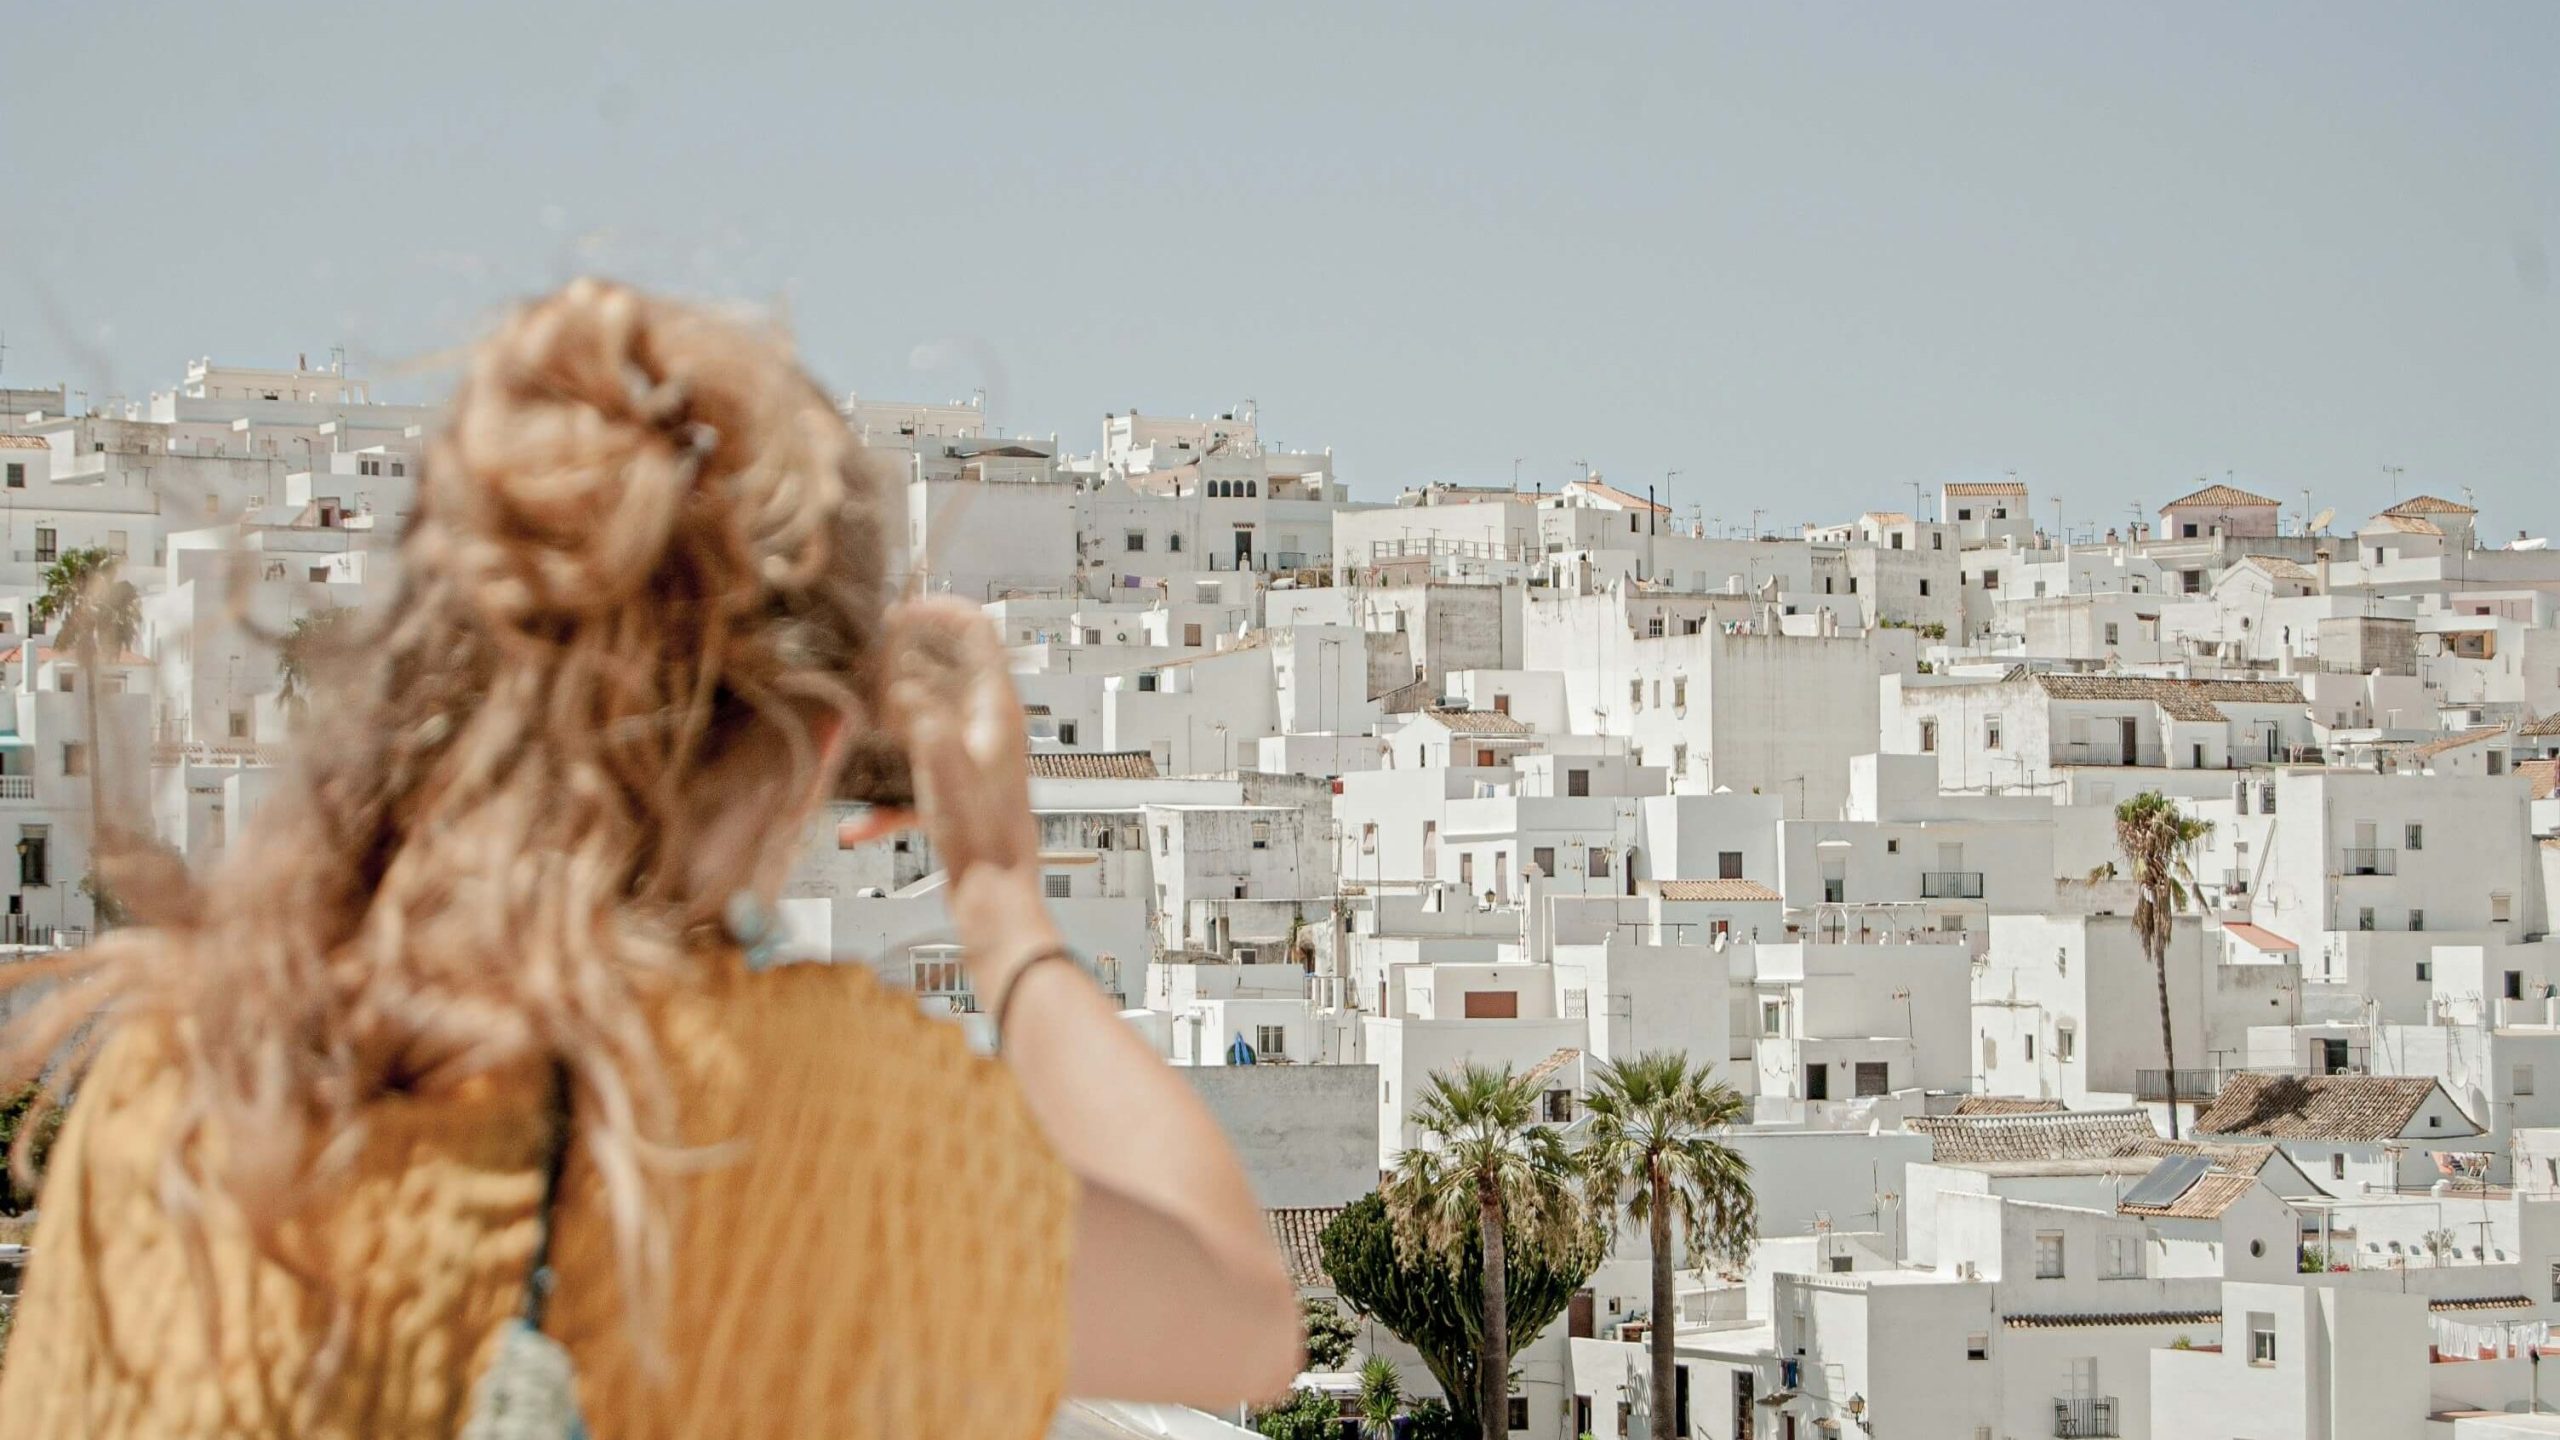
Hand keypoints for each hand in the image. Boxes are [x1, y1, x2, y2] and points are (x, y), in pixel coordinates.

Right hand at [879, 599, 1058, 983]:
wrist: (997, 900)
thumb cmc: (981, 839)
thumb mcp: (944, 767)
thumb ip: (923, 716)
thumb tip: (901, 681)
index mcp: (996, 710)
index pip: (976, 632)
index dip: (937, 611)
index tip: (895, 613)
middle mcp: (989, 727)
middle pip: (947, 669)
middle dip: (904, 660)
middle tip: (864, 657)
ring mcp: (975, 758)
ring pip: (927, 719)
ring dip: (892, 717)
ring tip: (857, 719)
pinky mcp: (960, 791)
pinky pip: (918, 776)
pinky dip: (889, 795)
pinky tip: (856, 828)